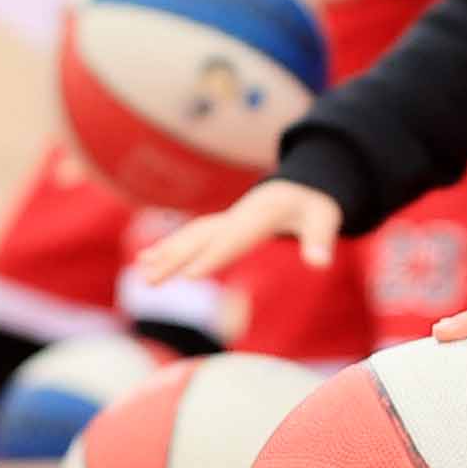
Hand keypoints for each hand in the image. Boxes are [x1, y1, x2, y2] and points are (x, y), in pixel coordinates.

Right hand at [137, 177, 339, 286]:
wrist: (301, 185)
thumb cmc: (314, 206)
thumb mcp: (325, 219)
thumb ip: (321, 241)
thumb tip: (320, 264)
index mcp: (259, 216)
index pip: (232, 241)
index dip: (211, 258)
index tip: (188, 277)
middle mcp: (235, 216)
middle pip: (201, 239)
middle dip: (175, 260)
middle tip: (150, 282)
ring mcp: (225, 220)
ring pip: (190, 236)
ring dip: (165, 254)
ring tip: (141, 273)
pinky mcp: (221, 226)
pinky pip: (191, 236)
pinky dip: (169, 247)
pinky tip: (147, 260)